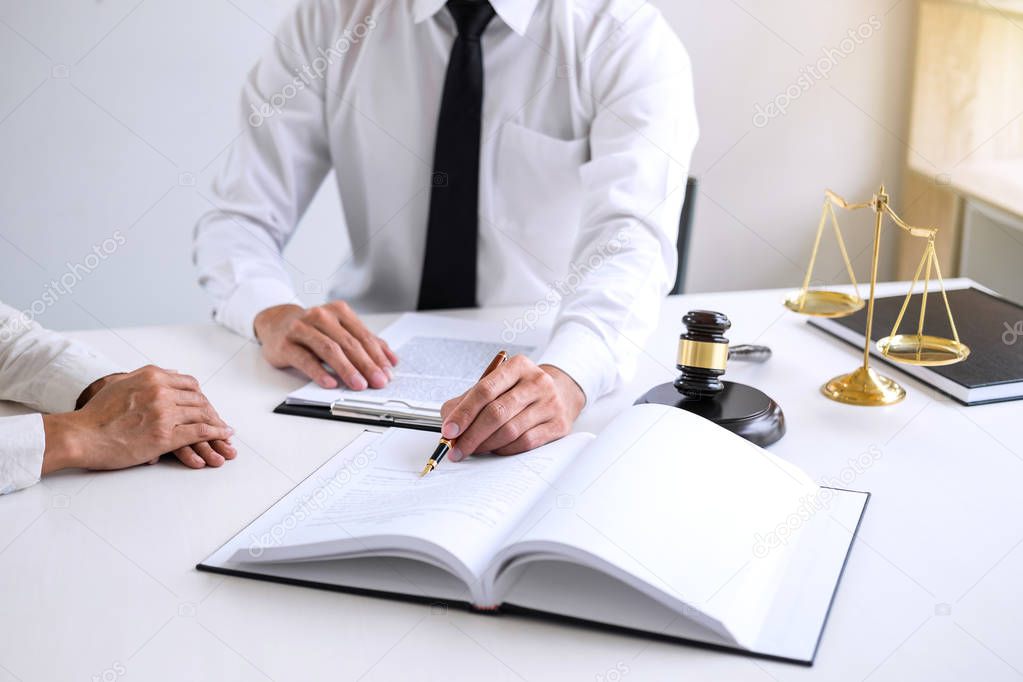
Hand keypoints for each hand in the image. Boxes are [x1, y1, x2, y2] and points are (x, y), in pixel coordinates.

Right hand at [42, 366, 235, 473]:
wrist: (81, 436)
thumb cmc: (97, 414)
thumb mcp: (121, 383)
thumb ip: (146, 376)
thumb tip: (171, 373)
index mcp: (152, 376)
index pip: (189, 384)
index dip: (200, 396)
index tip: (205, 405)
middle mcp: (161, 391)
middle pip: (198, 399)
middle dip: (211, 411)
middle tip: (219, 420)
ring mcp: (164, 413)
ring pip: (202, 414)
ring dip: (217, 423)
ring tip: (225, 430)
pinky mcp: (165, 436)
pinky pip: (199, 432)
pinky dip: (215, 433)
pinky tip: (223, 435)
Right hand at [254, 302, 397, 389]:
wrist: (276, 324)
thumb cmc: (313, 330)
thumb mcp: (339, 331)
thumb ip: (364, 342)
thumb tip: (391, 360)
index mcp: (338, 312)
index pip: (362, 336)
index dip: (377, 355)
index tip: (388, 372)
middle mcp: (321, 316)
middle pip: (348, 343)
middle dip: (367, 364)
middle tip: (378, 381)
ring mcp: (302, 329)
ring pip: (329, 349)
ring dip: (346, 369)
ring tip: (359, 384)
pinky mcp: (286, 344)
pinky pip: (305, 359)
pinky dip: (319, 372)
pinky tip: (330, 383)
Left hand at [439, 356, 584, 459]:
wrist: (559, 393)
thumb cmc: (521, 391)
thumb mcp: (496, 385)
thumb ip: (469, 400)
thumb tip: (449, 423)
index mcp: (517, 366)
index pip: (484, 390)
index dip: (463, 413)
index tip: (449, 431)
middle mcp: (537, 381)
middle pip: (496, 413)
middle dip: (471, 435)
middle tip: (457, 449)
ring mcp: (550, 403)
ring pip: (510, 431)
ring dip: (486, 445)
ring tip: (474, 448)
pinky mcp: (558, 424)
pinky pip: (525, 443)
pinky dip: (504, 450)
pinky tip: (496, 449)